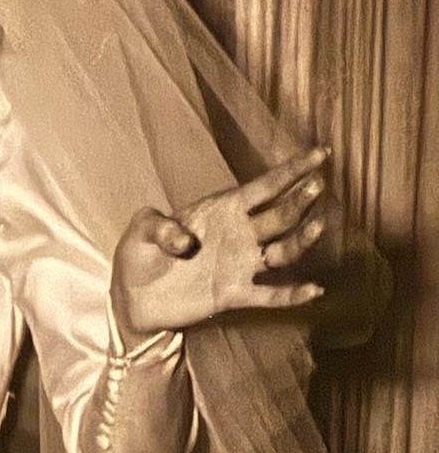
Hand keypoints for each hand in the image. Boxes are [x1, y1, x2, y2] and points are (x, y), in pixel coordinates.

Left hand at [112, 147, 328, 338]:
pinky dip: (293, 294)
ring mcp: (240, 265)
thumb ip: (160, 226)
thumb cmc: (139, 254)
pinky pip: (270, 295)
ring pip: (284, 251)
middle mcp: (239, 234)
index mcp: (222, 209)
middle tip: (318, 185)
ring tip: (319, 225)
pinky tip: (314, 290)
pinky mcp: (234, 294)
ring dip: (303, 239)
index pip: (266, 186)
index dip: (293, 170)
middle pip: (281, 214)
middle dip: (301, 199)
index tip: (320, 154)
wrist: (132, 297)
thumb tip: (188, 243)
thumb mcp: (141, 229)